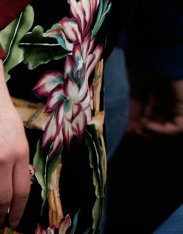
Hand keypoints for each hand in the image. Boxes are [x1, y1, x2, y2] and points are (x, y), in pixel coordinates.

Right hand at [0, 80, 28, 228]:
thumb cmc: (1, 117)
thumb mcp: (17, 138)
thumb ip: (17, 161)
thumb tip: (14, 187)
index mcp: (20, 152)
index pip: (22, 191)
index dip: (19, 211)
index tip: (15, 222)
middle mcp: (5, 158)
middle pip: (4, 198)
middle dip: (1, 215)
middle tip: (0, 223)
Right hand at [127, 68, 182, 135]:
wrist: (161, 55)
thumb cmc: (148, 66)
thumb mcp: (135, 89)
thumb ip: (133, 109)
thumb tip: (129, 130)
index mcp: (158, 94)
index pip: (151, 116)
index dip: (141, 125)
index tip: (129, 127)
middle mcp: (169, 100)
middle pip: (160, 124)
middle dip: (147, 131)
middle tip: (136, 130)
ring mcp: (178, 103)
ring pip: (169, 127)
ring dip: (154, 132)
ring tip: (142, 126)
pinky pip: (178, 126)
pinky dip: (163, 131)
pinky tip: (149, 124)